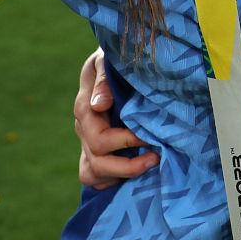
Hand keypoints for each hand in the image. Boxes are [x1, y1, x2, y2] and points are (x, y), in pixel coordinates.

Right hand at [76, 48, 157, 188]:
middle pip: (96, 161)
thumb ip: (103, 79)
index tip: (151, 137)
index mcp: (86, 107)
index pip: (99, 138)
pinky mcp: (94, 151)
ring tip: (148, 165)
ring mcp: (87, 142)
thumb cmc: (115, 59)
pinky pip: (95, 178)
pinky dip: (113, 180)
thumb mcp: (106, 60)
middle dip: (128, 165)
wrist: (115, 63)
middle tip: (156, 157)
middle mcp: (84, 128)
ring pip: (92, 174)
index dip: (126, 142)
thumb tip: (100, 105)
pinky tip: (135, 170)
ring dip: (121, 174)